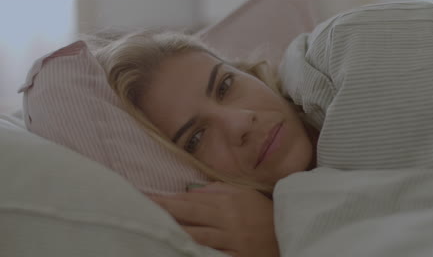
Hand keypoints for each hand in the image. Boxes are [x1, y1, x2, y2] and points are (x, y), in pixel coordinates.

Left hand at [147, 182, 278, 256]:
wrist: (289, 234)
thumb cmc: (263, 213)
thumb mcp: (243, 195)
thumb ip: (217, 190)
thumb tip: (190, 191)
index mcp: (226, 202)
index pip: (189, 199)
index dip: (164, 198)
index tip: (142, 195)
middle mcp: (226, 219)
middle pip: (188, 214)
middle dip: (162, 210)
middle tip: (135, 206)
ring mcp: (231, 240)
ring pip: (196, 236)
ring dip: (172, 232)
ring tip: (150, 228)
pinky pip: (211, 256)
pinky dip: (195, 254)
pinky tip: (177, 251)